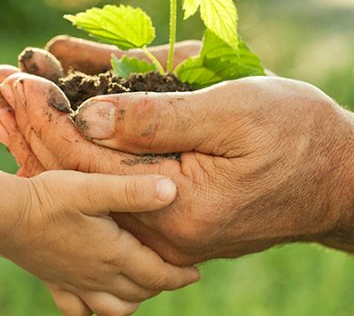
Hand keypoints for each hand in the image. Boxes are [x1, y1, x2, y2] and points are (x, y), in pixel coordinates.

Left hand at [0, 67, 349, 264]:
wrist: (337, 174)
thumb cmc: (297, 136)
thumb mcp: (232, 113)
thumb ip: (159, 121)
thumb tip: (91, 119)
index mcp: (180, 207)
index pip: (91, 166)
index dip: (51, 121)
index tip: (21, 84)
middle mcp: (168, 227)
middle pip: (86, 179)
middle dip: (45, 131)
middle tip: (13, 90)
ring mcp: (174, 225)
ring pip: (102, 182)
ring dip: (66, 140)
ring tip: (33, 103)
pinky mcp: (183, 214)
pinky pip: (128, 183)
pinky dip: (100, 153)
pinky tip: (80, 127)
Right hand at [0, 170, 198, 315]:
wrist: (6, 216)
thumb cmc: (51, 198)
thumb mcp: (95, 188)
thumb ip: (133, 191)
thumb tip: (171, 191)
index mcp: (113, 254)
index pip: (157, 275)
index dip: (180, 276)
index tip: (196, 274)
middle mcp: (97, 275)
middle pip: (140, 291)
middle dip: (163, 286)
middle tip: (177, 275)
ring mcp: (75, 283)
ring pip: (114, 308)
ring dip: (135, 300)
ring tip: (145, 286)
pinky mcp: (56, 282)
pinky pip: (79, 311)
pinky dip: (95, 310)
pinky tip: (99, 300)